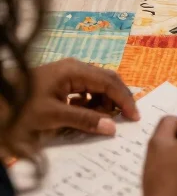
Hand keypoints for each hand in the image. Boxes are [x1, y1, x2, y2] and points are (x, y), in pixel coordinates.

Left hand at [6, 61, 138, 148]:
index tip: (134, 118)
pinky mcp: (61, 84)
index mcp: (75, 70)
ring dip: (103, 104)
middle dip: (117, 100)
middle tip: (125, 120)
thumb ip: (84, 120)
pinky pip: (84, 92)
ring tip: (101, 122)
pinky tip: (85, 117)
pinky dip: (90, 104)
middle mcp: (75, 68)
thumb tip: (112, 128)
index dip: (124, 99)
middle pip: (106, 81)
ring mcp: (68, 74)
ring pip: (96, 87)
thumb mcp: (53, 116)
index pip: (109, 82)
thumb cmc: (23, 105)